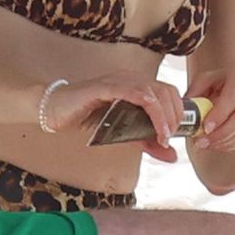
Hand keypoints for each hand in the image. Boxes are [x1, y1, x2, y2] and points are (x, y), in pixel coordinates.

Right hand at [44, 76, 184, 163]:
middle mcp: (131, 78)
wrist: (55, 111)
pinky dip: (148, 111)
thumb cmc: (86, 119)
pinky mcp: (105, 87)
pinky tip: (152, 127)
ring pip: (153, 92)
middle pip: (166, 91)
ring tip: (163, 136)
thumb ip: (147, 143)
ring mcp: (118, 80)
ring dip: (164, 116)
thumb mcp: (123, 134)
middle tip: (170, 138)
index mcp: (137, 85)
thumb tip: (171, 155)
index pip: (169, 92)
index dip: (179, 112)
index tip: (178, 134)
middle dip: (175, 116)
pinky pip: (134, 93)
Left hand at [188, 68, 234, 151]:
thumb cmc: (220, 83)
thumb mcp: (205, 81)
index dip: (219, 115)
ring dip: (223, 142)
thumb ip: (194, 93)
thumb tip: (183, 110)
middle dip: (219, 134)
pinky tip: (216, 145)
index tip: (205, 128)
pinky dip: (230, 145)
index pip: (232, 99)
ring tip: (204, 145)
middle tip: (201, 142)